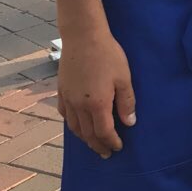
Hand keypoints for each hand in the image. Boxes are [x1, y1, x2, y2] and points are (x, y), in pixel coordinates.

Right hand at [57, 28, 135, 158]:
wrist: (83, 37)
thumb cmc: (107, 55)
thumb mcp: (124, 77)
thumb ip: (126, 102)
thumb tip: (129, 123)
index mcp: (97, 104)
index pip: (104, 132)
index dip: (111, 142)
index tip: (118, 148)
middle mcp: (79, 106)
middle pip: (87, 134)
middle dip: (98, 145)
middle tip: (105, 153)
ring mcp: (68, 99)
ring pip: (74, 127)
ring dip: (84, 138)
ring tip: (92, 142)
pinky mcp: (61, 90)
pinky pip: (64, 114)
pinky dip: (72, 124)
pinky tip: (77, 123)